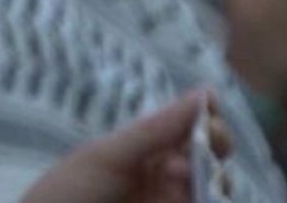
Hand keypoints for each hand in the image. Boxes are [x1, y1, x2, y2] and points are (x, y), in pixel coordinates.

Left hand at [19, 90, 230, 202]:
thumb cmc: (69, 191)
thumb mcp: (109, 156)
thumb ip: (156, 130)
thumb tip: (203, 93)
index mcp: (145, 145)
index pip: (187, 122)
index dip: (205, 112)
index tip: (211, 106)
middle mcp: (163, 172)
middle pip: (208, 153)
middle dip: (217, 142)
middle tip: (211, 139)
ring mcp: (168, 200)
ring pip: (212, 186)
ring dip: (214, 177)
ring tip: (185, 174)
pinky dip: (208, 197)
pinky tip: (192, 194)